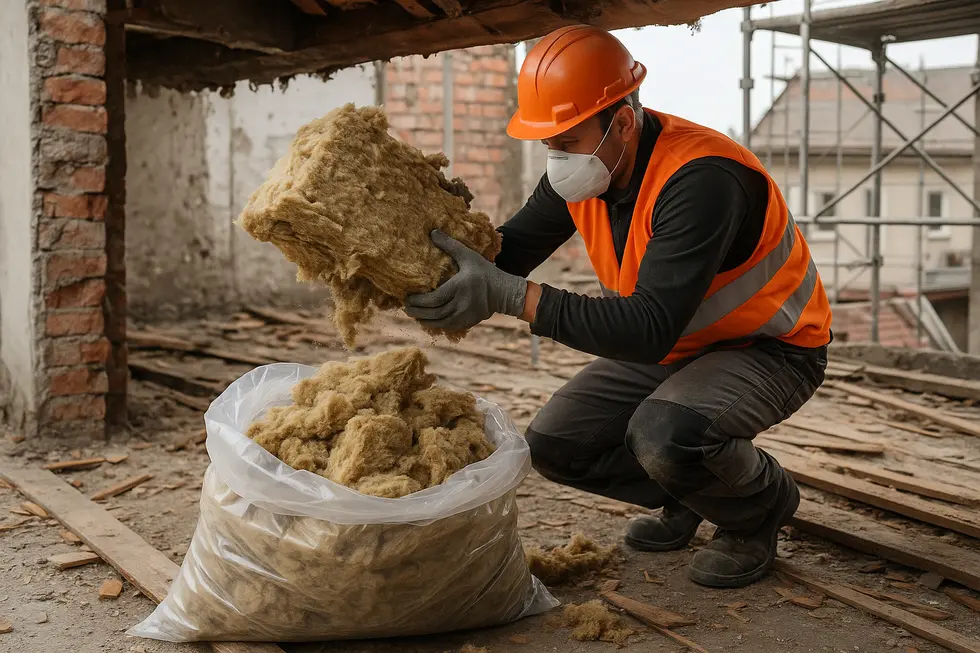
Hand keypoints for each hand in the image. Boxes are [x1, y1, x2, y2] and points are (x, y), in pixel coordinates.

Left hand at [405, 230, 527, 330]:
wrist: (504, 292)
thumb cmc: (485, 272)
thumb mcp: (468, 256)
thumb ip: (450, 245)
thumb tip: (432, 232)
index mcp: (458, 287)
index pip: (433, 299)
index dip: (418, 301)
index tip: (407, 298)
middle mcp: (461, 304)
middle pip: (434, 313)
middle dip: (417, 312)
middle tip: (406, 308)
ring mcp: (465, 315)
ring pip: (439, 322)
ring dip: (425, 320)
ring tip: (414, 315)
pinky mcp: (468, 322)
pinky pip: (448, 326)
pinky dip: (436, 325)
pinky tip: (429, 321)